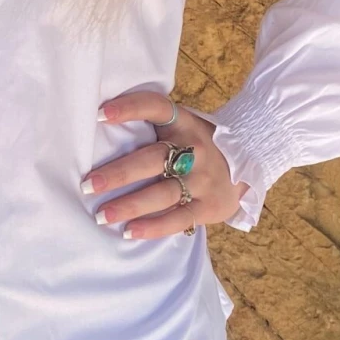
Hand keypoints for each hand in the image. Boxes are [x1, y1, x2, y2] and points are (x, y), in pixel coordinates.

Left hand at [82, 89, 249, 238]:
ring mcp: (204, 179)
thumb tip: (99, 133)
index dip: (130, 108)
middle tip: (88, 184)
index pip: (156, 108)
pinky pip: (178, 219)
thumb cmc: (198, 144)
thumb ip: (153, 127)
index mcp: (184, 123)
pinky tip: (129, 232)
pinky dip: (153, 227)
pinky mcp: (209, 206)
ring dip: (130, 205)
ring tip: (102, 215)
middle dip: (118, 173)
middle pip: (152, 159)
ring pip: (163, 193)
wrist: (251, 163)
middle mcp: (195, 149)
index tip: (100, 114)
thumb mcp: (184, 126)